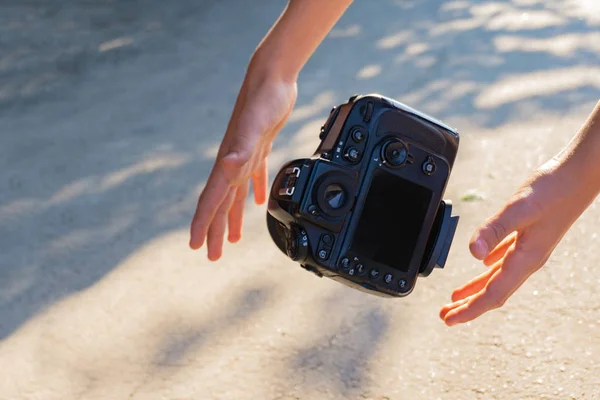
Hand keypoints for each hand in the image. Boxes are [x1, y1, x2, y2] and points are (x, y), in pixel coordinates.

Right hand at [189, 65, 296, 259]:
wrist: (272, 77)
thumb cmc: (263, 99)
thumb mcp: (254, 124)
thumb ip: (240, 146)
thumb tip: (228, 166)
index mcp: (227, 164)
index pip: (211, 201)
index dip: (203, 224)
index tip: (195, 246)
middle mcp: (232, 163)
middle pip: (221, 205)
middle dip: (216, 231)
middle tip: (212, 256)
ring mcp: (244, 155)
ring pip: (235, 195)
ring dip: (232, 218)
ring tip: (232, 239)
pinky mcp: (258, 147)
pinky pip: (253, 177)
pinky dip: (254, 192)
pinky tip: (257, 201)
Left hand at [440, 157, 599, 325]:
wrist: (579, 174)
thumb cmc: (554, 189)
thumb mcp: (518, 208)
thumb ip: (494, 230)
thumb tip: (473, 252)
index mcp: (526, 258)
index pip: (493, 294)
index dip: (470, 309)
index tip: (450, 319)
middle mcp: (528, 258)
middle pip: (493, 291)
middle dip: (469, 306)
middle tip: (445, 315)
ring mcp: (528, 248)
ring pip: (496, 276)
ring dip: (475, 289)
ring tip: (456, 298)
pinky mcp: (527, 235)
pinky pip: (503, 259)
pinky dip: (487, 267)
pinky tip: (481, 263)